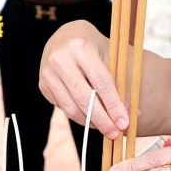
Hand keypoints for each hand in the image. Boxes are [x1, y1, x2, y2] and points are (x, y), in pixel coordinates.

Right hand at [39, 21, 129, 136]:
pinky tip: (93, 120)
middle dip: (103, 120)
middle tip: (115, 133)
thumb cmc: (93, 47)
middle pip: (84, 99)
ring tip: (106, 129)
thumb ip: (117, 82)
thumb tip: (127, 115)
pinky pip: (65, 108)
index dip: (114, 105)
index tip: (125, 122)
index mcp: (81, 47)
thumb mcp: (107, 55)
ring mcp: (48, 73)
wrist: (64, 37)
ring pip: (72, 108)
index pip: (101, 83)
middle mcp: (60, 59)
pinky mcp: (43, 85)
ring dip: (91, 123)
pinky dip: (81, 118)